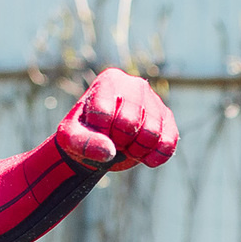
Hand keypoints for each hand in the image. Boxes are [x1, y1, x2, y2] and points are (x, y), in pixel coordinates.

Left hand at [56, 66, 178, 171]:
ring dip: (137, 150)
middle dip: (119, 142)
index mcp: (109, 81)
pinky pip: (169, 141)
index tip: (96, 135)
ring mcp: (153, 101)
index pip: (104, 112)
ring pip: (152, 133)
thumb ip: (84, 143)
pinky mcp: (166, 119)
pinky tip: (146, 160)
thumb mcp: (71, 138)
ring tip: (127, 147)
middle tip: (113, 142)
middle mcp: (135, 86)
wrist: (102, 142)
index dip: (99, 133)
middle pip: (130, 123)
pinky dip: (157, 156)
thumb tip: (109, 151)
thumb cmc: (84, 134)